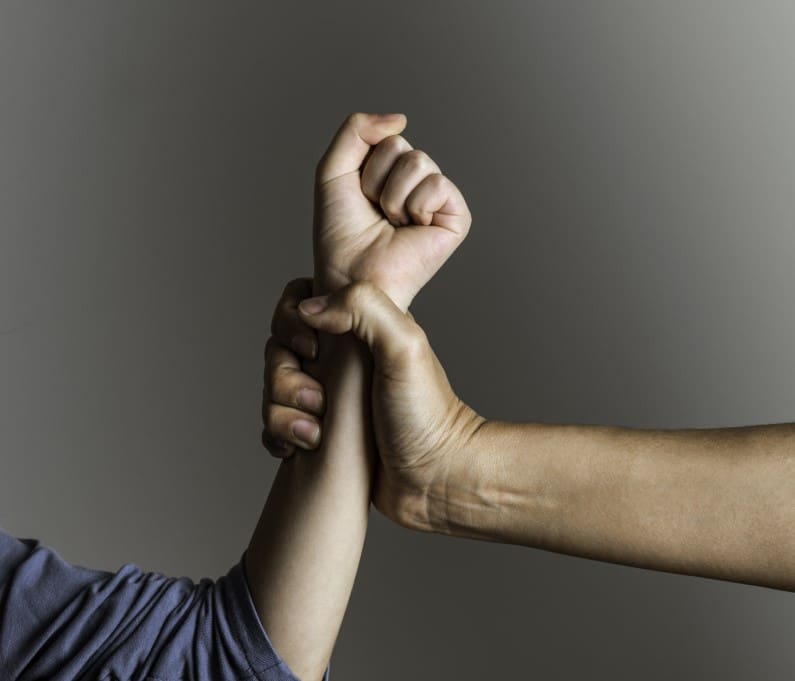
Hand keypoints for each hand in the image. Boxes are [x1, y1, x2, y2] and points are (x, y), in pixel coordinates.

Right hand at [263, 279, 483, 530]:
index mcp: (358, 330)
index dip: (291, 323)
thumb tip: (308, 310)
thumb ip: (362, 307)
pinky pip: (275, 426)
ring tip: (315, 435)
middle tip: (320, 403)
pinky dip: (278, 436)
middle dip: (284, 379)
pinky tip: (298, 449)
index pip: (299, 304)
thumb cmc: (425, 414)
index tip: (313, 350)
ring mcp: (326, 398)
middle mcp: (338, 361)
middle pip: (277, 350)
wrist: (432, 480)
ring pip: (271, 390)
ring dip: (282, 413)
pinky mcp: (316, 433)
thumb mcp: (405, 346)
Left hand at [313, 113, 470, 309]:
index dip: (364, 167)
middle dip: (377, 180)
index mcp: (390, 172)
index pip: (386, 138)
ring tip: (392, 222)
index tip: (360, 198)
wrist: (350, 274)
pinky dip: (416, 206)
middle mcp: (416, 183)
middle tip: (376, 213)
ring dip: (393, 196)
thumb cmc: (340, 234)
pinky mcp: (456, 217)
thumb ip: (356, 131)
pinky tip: (412, 228)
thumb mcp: (333, 171)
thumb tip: (401, 118)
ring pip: (419, 162)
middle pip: (401, 146)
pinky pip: (438, 184)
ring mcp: (438, 200)